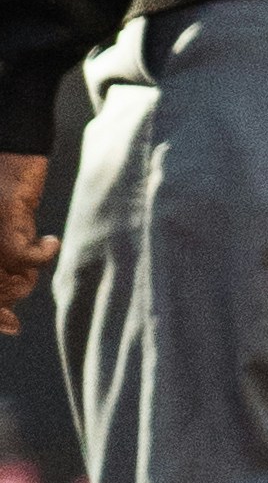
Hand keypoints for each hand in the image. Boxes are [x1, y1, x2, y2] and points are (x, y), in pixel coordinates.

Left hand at [0, 152, 46, 346]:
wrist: (11, 156)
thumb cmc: (5, 197)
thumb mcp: (4, 240)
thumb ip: (5, 275)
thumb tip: (11, 325)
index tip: (13, 326)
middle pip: (1, 294)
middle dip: (17, 284)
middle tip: (25, 256)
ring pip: (16, 283)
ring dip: (29, 268)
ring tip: (31, 242)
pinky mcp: (6, 234)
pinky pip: (30, 261)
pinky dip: (44, 251)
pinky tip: (48, 239)